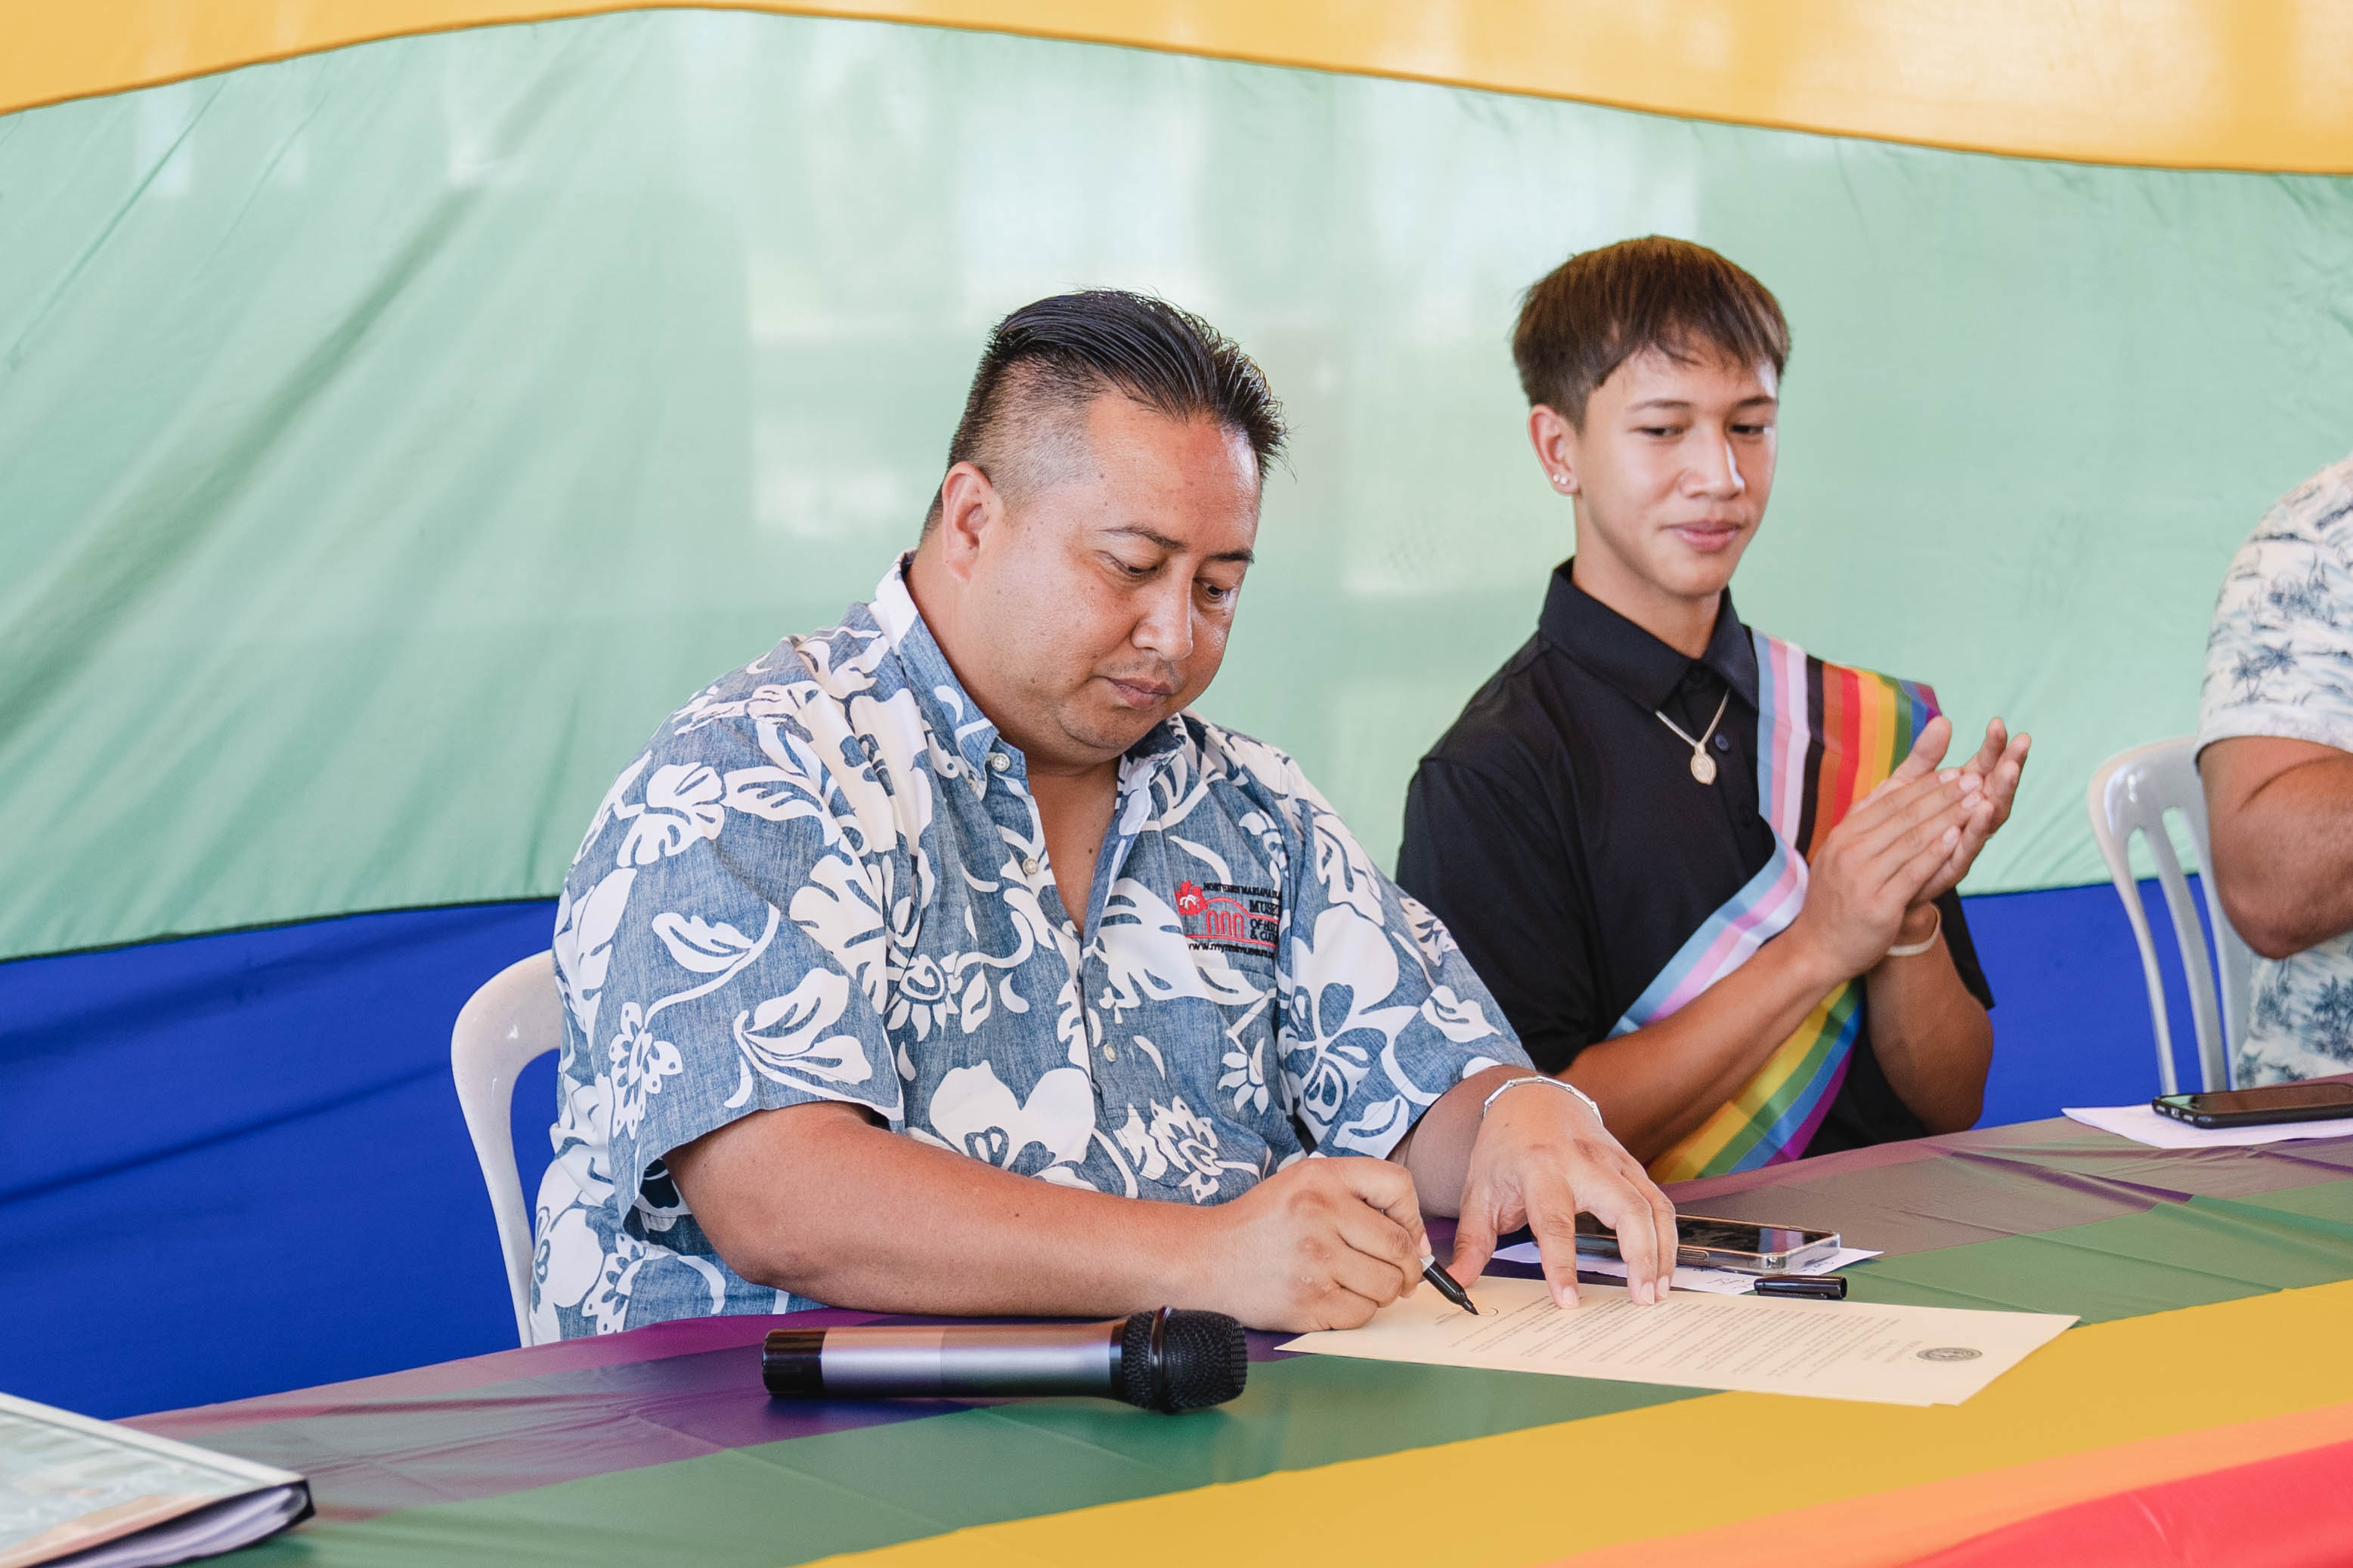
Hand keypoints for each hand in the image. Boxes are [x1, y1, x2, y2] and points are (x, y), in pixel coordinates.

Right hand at [1196, 1156, 1425, 1330]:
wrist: (1205, 1259)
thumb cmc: (1262, 1222)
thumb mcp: (1303, 1183)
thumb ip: (1358, 1197)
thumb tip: (1419, 1246)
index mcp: (1321, 1177)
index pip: (1397, 1185)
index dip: (1412, 1216)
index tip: (1407, 1236)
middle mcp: (1320, 1213)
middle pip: (1399, 1247)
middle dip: (1407, 1268)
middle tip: (1397, 1275)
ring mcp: (1315, 1260)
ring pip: (1386, 1286)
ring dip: (1382, 1292)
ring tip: (1358, 1284)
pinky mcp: (1308, 1302)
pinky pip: (1361, 1314)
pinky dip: (1357, 1312)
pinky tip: (1335, 1298)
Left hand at [1447, 1081, 1678, 1307]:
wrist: (1529, 1098)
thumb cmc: (1503, 1149)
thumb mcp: (1479, 1192)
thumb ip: (1472, 1241)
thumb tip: (1456, 1282)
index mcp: (1539, 1168)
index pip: (1554, 1222)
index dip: (1562, 1265)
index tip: (1568, 1301)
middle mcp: (1583, 1162)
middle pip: (1625, 1207)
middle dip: (1641, 1255)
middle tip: (1642, 1298)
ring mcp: (1613, 1160)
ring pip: (1652, 1203)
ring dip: (1662, 1250)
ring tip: (1658, 1290)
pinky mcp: (1631, 1164)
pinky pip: (1658, 1199)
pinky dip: (1668, 1234)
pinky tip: (1664, 1265)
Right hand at [1787, 715, 1978, 979]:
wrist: (1818, 949)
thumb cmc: (1837, 901)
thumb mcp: (1841, 855)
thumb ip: (1866, 824)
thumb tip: (1891, 788)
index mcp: (1843, 835)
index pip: (1890, 802)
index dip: (1925, 785)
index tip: (1955, 773)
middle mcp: (1849, 851)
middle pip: (1905, 816)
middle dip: (1944, 795)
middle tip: (1975, 779)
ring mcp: (1862, 878)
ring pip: (1913, 839)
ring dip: (1949, 817)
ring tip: (1978, 802)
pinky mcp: (1878, 905)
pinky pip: (1913, 872)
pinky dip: (1937, 852)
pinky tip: (1958, 837)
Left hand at [1910, 719, 2030, 905]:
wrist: (1872, 877)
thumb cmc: (1892, 828)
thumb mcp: (1905, 785)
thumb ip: (1925, 757)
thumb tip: (1943, 720)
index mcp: (1960, 796)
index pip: (1983, 766)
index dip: (1992, 746)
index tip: (1997, 723)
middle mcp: (1968, 819)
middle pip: (1996, 788)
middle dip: (2010, 764)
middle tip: (2020, 743)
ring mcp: (1963, 844)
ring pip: (1990, 817)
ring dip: (2001, 792)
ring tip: (2009, 769)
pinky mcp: (1950, 868)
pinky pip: (1968, 848)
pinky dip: (1976, 829)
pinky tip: (1982, 809)